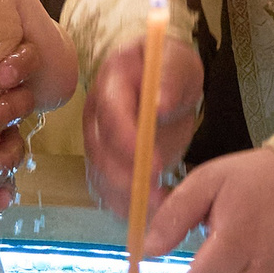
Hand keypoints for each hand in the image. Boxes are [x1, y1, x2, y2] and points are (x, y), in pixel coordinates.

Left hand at [0, 40, 43, 210]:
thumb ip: (23, 11)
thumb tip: (35, 27)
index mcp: (17, 56)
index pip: (38, 66)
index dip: (25, 71)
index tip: (2, 70)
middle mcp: (7, 87)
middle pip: (25, 109)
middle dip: (10, 113)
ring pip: (13, 142)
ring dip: (6, 156)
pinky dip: (2, 187)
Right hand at [82, 32, 201, 211]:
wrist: (162, 79)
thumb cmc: (169, 66)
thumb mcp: (176, 61)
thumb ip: (170, 78)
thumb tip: (160, 105)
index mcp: (111, 83)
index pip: (111, 113)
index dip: (129, 141)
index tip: (156, 164)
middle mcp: (96, 114)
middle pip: (100, 151)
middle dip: (126, 177)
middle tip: (158, 196)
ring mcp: (98, 140)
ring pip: (101, 174)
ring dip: (127, 196)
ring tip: (159, 206)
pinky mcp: (105, 161)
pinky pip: (107, 188)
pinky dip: (125, 204)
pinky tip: (149, 211)